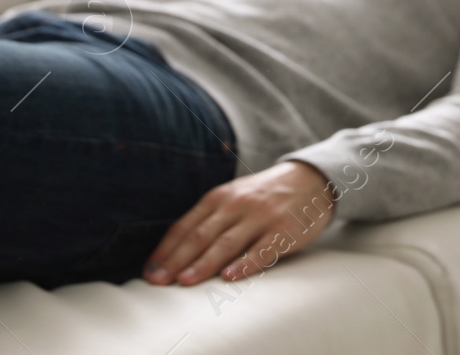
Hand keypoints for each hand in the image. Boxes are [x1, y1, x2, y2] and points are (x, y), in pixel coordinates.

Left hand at [142, 160, 336, 285]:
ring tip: (185, 281)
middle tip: (159, 281)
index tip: (149, 271)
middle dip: (177, 260)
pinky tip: (230, 276)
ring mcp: (261, 217)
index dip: (166, 249)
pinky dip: (244, 264)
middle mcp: (237, 205)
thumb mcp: (233, 196)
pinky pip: (262, 250)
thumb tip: (175, 251)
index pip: (186, 226)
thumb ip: (209, 219)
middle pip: (201, 235)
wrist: (310, 179)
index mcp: (220, 197)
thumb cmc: (263, 195)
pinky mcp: (284, 231)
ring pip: (227, 243)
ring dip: (204, 264)